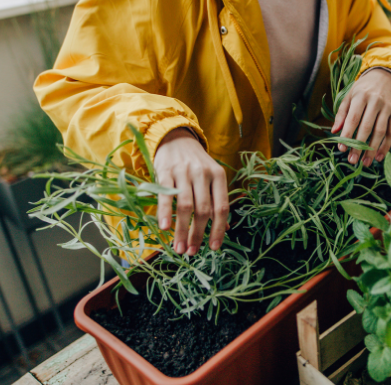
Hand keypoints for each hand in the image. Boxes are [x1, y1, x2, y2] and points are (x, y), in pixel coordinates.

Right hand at [153, 128, 228, 255]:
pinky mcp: (166, 172)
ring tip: (179, 248)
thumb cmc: (196, 163)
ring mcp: (184, 172)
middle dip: (198, 234)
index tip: (213, 248)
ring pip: (185, 206)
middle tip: (192, 252)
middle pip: (203, 210)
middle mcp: (203, 173)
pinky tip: (165, 229)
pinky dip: (165, 214)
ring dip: (182, 230)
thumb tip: (226, 228)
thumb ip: (216, 200)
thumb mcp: (211, 177)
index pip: (221, 207)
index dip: (219, 230)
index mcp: (218, 176)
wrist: (175, 138)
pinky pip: (166, 197)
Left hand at [331, 68, 390, 166]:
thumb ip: (342, 113)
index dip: (347, 134)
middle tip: (352, 160)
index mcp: (361, 96)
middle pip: (367, 127)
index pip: (353, 118)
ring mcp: (388, 107)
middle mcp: (376, 101)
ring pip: (381, 132)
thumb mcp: (350, 95)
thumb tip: (335, 131)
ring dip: (373, 149)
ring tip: (365, 163)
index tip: (341, 148)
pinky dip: (386, 146)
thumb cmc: (363, 88)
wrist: (386, 76)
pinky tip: (378, 157)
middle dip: (359, 146)